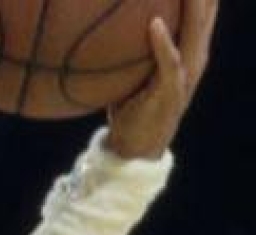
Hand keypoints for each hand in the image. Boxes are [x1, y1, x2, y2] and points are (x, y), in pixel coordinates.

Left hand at [104, 0, 216, 159]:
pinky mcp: (171, 89)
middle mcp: (195, 56)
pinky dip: (163, 43)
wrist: (137, 146)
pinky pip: (168, 62)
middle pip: (204, 13)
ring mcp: (186, 73)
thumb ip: (131, 45)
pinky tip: (154, 24)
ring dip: (192, 6)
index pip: (200, 10)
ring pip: (194, 32)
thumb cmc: (131, 105)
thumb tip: (104, 21)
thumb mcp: (133, 69)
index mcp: (189, 49)